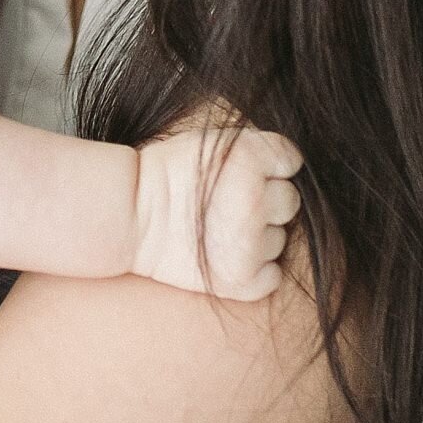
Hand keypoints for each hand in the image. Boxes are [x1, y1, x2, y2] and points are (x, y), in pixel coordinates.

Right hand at [132, 115, 303, 300]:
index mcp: (248, 159)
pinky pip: (272, 275)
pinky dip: (255, 269)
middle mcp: (254, 202)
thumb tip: (292, 168)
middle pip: (290, 201)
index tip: (238, 172)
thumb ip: (258, 149)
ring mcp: (249, 245)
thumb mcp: (214, 141)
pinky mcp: (241, 281)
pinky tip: (227, 256)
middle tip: (228, 204)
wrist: (130, 218)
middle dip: (265, 201)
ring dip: (258, 236)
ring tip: (221, 230)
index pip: (290, 160)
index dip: (267, 165)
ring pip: (280, 239)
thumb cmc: (172, 174)